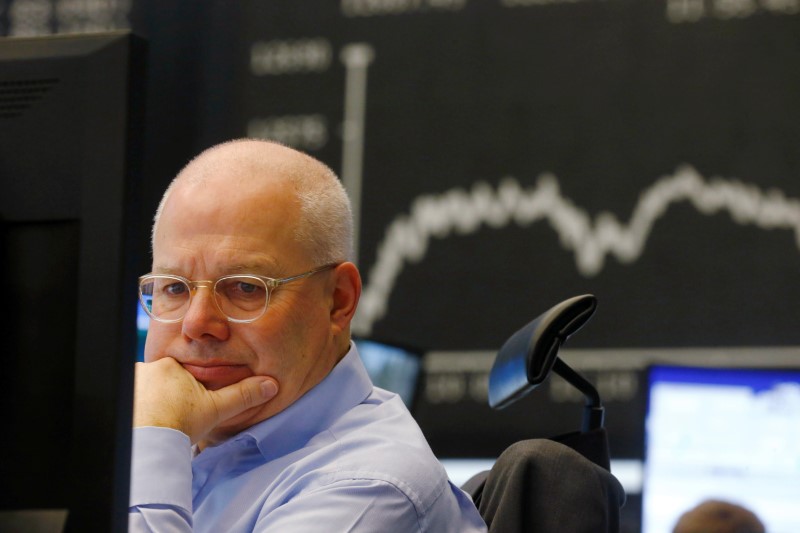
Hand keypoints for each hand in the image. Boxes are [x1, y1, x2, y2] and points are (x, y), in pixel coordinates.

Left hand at [133, 357, 278, 443]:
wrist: (149, 444)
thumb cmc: (181, 424)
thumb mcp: (216, 409)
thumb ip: (243, 395)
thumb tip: (270, 385)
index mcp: (170, 365)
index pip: (181, 371)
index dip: (186, 389)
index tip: (188, 405)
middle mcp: (146, 368)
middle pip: (161, 379)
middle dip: (167, 395)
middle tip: (173, 416)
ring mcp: (129, 383)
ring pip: (145, 389)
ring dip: (151, 401)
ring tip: (158, 421)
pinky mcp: (121, 399)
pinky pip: (132, 399)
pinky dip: (138, 409)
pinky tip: (146, 423)